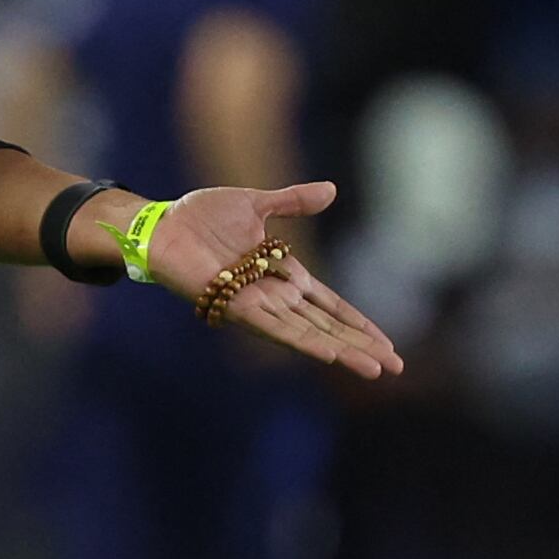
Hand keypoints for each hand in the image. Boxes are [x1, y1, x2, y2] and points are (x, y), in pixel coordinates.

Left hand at [144, 182, 403, 379]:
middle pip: (328, 326)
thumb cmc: (202, 216)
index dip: (358, 323)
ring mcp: (257, 304)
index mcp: (284, 273)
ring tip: (373, 368)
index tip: (387, 343)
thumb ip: (294, 202)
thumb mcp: (257, 203)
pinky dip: (304, 341)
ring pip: (309, 334)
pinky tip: (330, 354)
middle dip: (361, 346)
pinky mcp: (237, 307)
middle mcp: (275, 295)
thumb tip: (332, 190)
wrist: (163, 224)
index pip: (331, 305)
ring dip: (342, 351)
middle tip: (395, 367)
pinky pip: (277, 329)